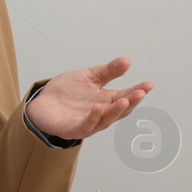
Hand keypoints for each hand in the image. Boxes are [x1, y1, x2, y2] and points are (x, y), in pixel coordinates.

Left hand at [26, 57, 153, 140]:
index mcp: (106, 101)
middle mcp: (100, 114)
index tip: (149, 84)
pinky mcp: (72, 129)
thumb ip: (108, 71)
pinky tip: (98, 108)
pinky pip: (85, 126)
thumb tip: (127, 61)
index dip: (138, 91)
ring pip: (105, 120)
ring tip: (124, 99)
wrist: (42, 102)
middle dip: (131, 101)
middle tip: (140, 92)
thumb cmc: (67, 92)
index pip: (125, 96)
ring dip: (115, 111)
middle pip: (119, 110)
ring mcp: (87, 123)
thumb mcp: (89, 77)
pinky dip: (92, 118)